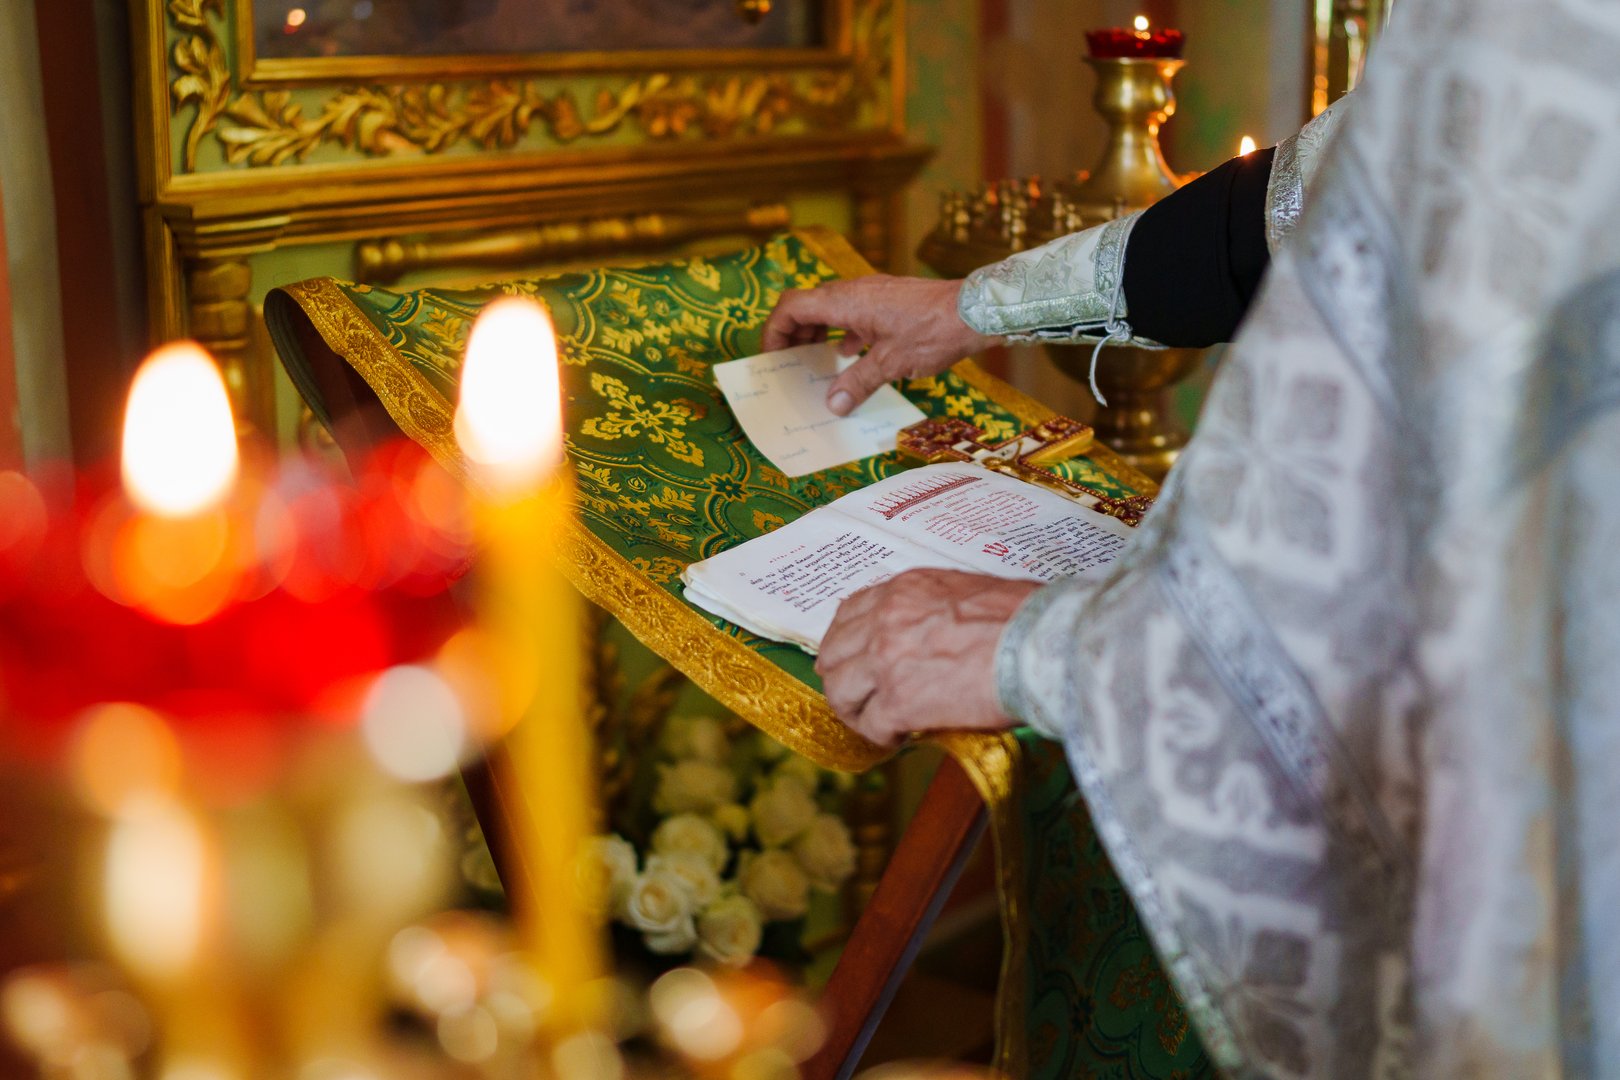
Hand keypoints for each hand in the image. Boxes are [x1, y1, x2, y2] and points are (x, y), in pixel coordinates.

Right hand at [761, 276, 999, 415]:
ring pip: (830, 310)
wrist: (977, 311)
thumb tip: (833, 405)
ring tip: (814, 364)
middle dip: (792, 335)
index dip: (774, 330)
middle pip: (807, 306)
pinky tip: (851, 357)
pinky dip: (843, 334)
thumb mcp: (892, 363)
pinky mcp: (888, 301)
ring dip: (817, 334)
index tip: (771, 358)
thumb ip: (858, 383)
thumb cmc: (934, 332)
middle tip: (788, 366)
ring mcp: (872, 294)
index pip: (792, 307)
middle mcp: (854, 291)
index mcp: (846, 302)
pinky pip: (853, 314)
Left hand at [815, 569, 1039, 746]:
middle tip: (862, 699)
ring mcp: (886, 660)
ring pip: (840, 692)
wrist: (1042, 643)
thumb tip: (934, 638)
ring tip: (878, 723)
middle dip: (844, 680)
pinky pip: (870, 725)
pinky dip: (881, 736)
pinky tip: (900, 737)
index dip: (849, 644)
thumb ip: (934, 611)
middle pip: (833, 655)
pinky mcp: (899, 701)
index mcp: (903, 590)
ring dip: (857, 711)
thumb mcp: (967, 594)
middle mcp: (885, 619)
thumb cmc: (1025, 618)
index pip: (849, 614)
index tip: (859, 663)